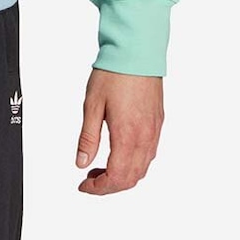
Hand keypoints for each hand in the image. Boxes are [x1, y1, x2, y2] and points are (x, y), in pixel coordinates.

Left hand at [75, 67, 164, 194]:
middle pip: (131, 178)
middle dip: (110, 185)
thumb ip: (88, 138)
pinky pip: (149, 154)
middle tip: (90, 178)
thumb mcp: (92, 105)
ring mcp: (154, 131)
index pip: (116, 178)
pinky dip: (134, 163)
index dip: (99, 188)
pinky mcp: (158, 122)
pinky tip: (120, 152)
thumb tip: (81, 163)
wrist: (137, 51)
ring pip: (142, 169)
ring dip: (123, 176)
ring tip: (102, 167)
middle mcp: (145, 138)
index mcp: (127, 136)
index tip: (84, 185)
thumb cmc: (114, 74)